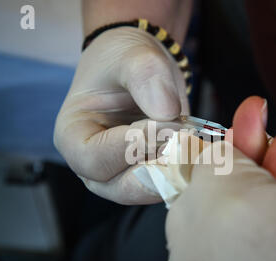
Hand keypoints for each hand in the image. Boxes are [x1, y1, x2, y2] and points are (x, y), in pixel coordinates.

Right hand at [54, 27, 188, 203]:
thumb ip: (146, 77)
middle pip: (119, 187)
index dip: (130, 146)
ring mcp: (121, 174)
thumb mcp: (130, 56)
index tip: (164, 124)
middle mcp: (93, 164)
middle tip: (185, 144)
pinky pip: (167, 184)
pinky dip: (187, 172)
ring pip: (147, 190)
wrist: (139, 67)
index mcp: (73, 137)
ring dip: (175, 174)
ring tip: (196, 147)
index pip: (94, 158)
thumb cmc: (122, 61)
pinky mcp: (148, 174)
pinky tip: (201, 152)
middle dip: (156, 170)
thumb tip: (167, 113)